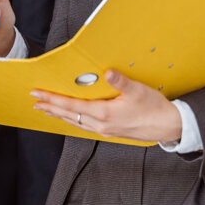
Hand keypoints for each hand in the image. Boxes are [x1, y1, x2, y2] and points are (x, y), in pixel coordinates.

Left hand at [30, 69, 181, 142]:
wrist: (169, 126)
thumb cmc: (154, 108)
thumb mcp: (138, 90)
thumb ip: (120, 80)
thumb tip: (107, 72)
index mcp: (104, 114)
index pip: (71, 106)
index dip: (53, 99)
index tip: (38, 94)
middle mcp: (101, 125)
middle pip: (69, 116)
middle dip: (51, 107)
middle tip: (35, 101)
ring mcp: (105, 130)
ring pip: (76, 122)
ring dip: (60, 115)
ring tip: (47, 109)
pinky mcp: (110, 131)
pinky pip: (85, 126)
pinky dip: (73, 120)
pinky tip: (71, 117)